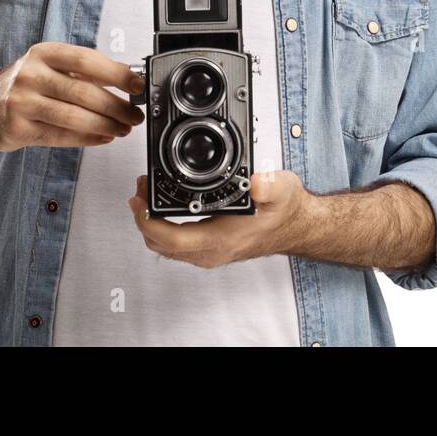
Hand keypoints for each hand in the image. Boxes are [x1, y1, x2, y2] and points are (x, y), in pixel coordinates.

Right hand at [0, 42, 144, 152]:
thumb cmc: (25, 86)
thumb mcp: (50, 67)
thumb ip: (84, 71)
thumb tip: (127, 77)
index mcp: (43, 53)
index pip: (87, 60)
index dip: (117, 74)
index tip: (137, 85)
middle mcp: (31, 75)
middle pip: (83, 92)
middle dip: (117, 107)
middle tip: (134, 115)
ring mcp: (22, 102)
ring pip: (74, 117)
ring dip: (106, 126)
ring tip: (123, 129)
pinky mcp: (18, 128)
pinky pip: (61, 136)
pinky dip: (87, 138)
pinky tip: (103, 137)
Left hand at [126, 169, 309, 268]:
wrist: (297, 226)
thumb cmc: (286, 210)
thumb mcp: (280, 188)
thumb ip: (267, 186)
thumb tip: (254, 184)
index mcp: (223, 238)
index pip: (172, 239)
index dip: (148, 220)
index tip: (139, 199)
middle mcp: (212, 252)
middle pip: (161, 245)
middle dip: (143, 218)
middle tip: (139, 192)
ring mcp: (210, 254)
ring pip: (165, 248)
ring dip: (150, 224)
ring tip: (146, 198)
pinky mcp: (210, 251)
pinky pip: (176, 246)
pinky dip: (162, 229)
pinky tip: (162, 210)